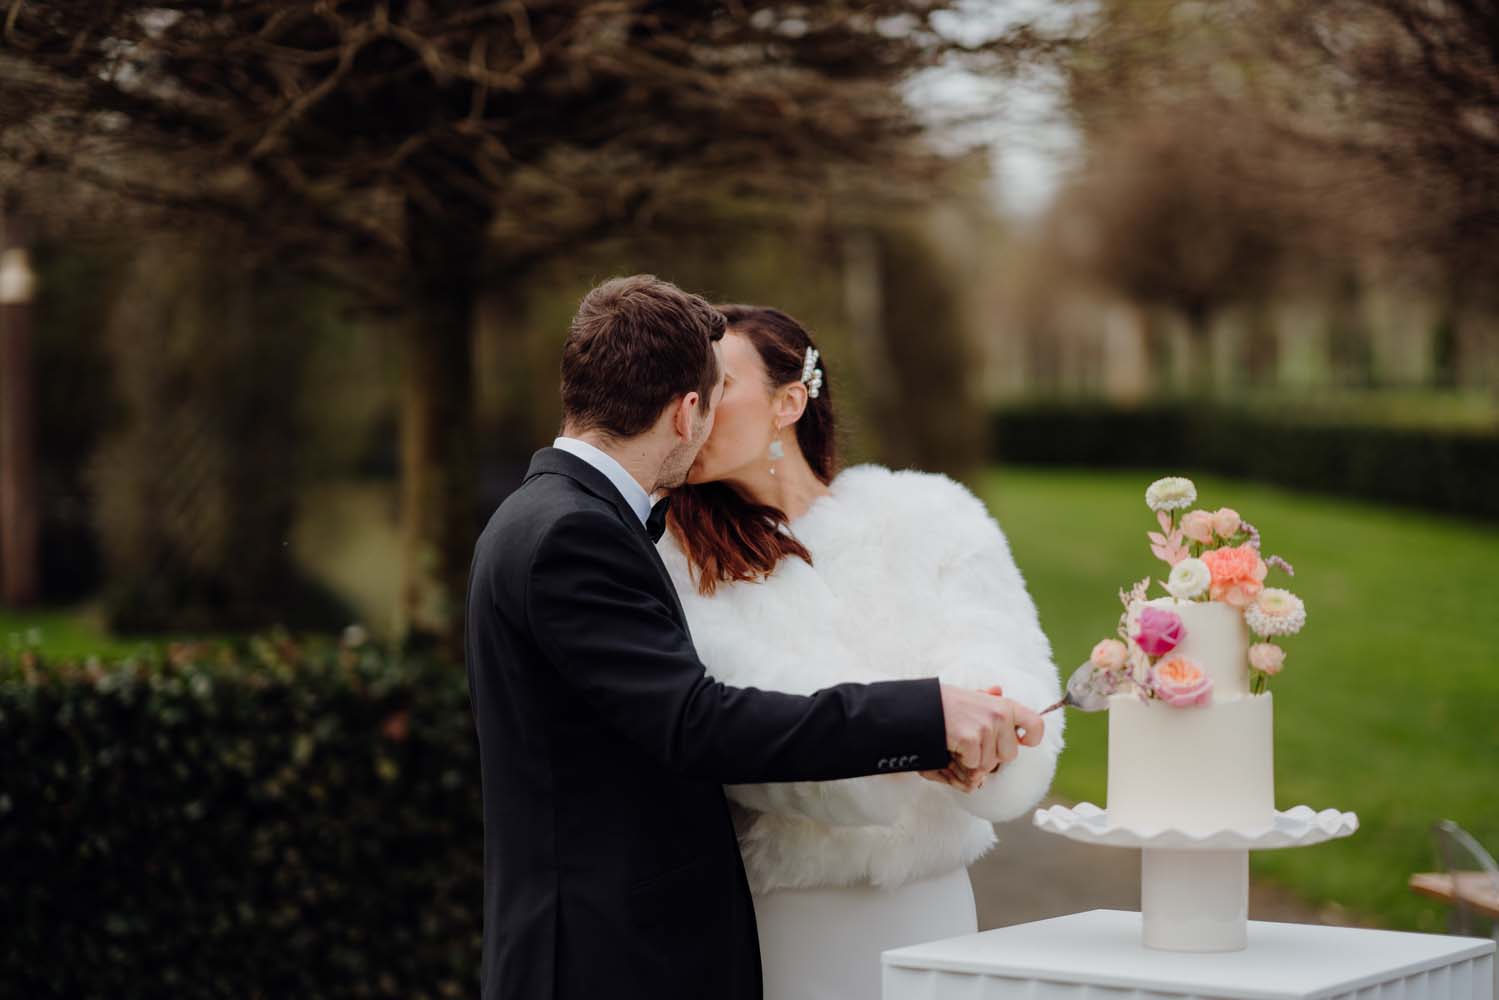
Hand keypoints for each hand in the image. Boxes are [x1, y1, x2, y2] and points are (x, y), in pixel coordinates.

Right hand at [930, 684, 1044, 786]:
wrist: (923, 705)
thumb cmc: (949, 703)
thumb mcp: (974, 698)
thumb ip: (991, 700)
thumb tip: (999, 690)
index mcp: (1006, 705)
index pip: (1036, 725)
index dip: (1031, 738)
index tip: (1021, 741)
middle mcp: (1000, 715)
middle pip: (1009, 755)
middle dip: (992, 754)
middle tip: (975, 740)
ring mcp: (986, 727)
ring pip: (990, 764)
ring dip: (975, 759)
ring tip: (962, 741)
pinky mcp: (970, 739)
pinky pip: (974, 765)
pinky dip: (963, 761)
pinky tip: (954, 745)